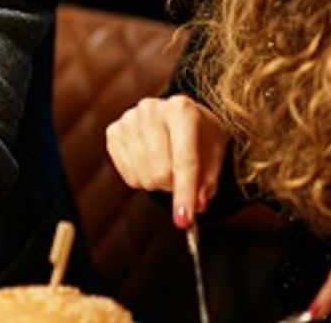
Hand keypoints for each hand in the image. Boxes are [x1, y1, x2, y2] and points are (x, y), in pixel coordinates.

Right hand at [105, 95, 228, 228]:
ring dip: (158, 183)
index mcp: (182, 110)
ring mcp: (129, 120)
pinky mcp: (113, 132)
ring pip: (143, 176)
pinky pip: (127, 174)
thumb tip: (198, 204)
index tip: (184, 219)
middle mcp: (152, 110)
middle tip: (181, 177)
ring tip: (166, 166)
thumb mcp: (216, 150)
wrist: (176, 113)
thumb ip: (209, 179)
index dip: (185, 193)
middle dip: (174, 186)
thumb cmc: (198, 132)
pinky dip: (141, 178)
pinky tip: (149, 163)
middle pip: (161, 171)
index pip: (184, 160)